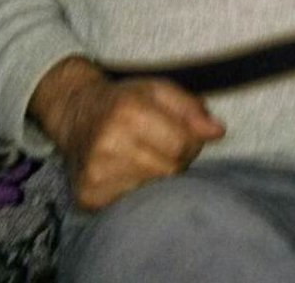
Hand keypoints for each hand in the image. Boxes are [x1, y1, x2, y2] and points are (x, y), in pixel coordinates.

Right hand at [29, 58, 224, 210]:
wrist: (75, 112)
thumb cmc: (124, 100)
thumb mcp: (158, 90)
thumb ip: (190, 108)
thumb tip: (218, 131)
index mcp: (128, 111)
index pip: (182, 145)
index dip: (191, 141)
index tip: (182, 134)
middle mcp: (108, 143)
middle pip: (170, 170)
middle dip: (175, 159)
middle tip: (160, 144)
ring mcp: (95, 173)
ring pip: (153, 189)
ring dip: (156, 175)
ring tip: (143, 156)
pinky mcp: (88, 196)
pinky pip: (131, 204)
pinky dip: (136, 190)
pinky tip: (125, 171)